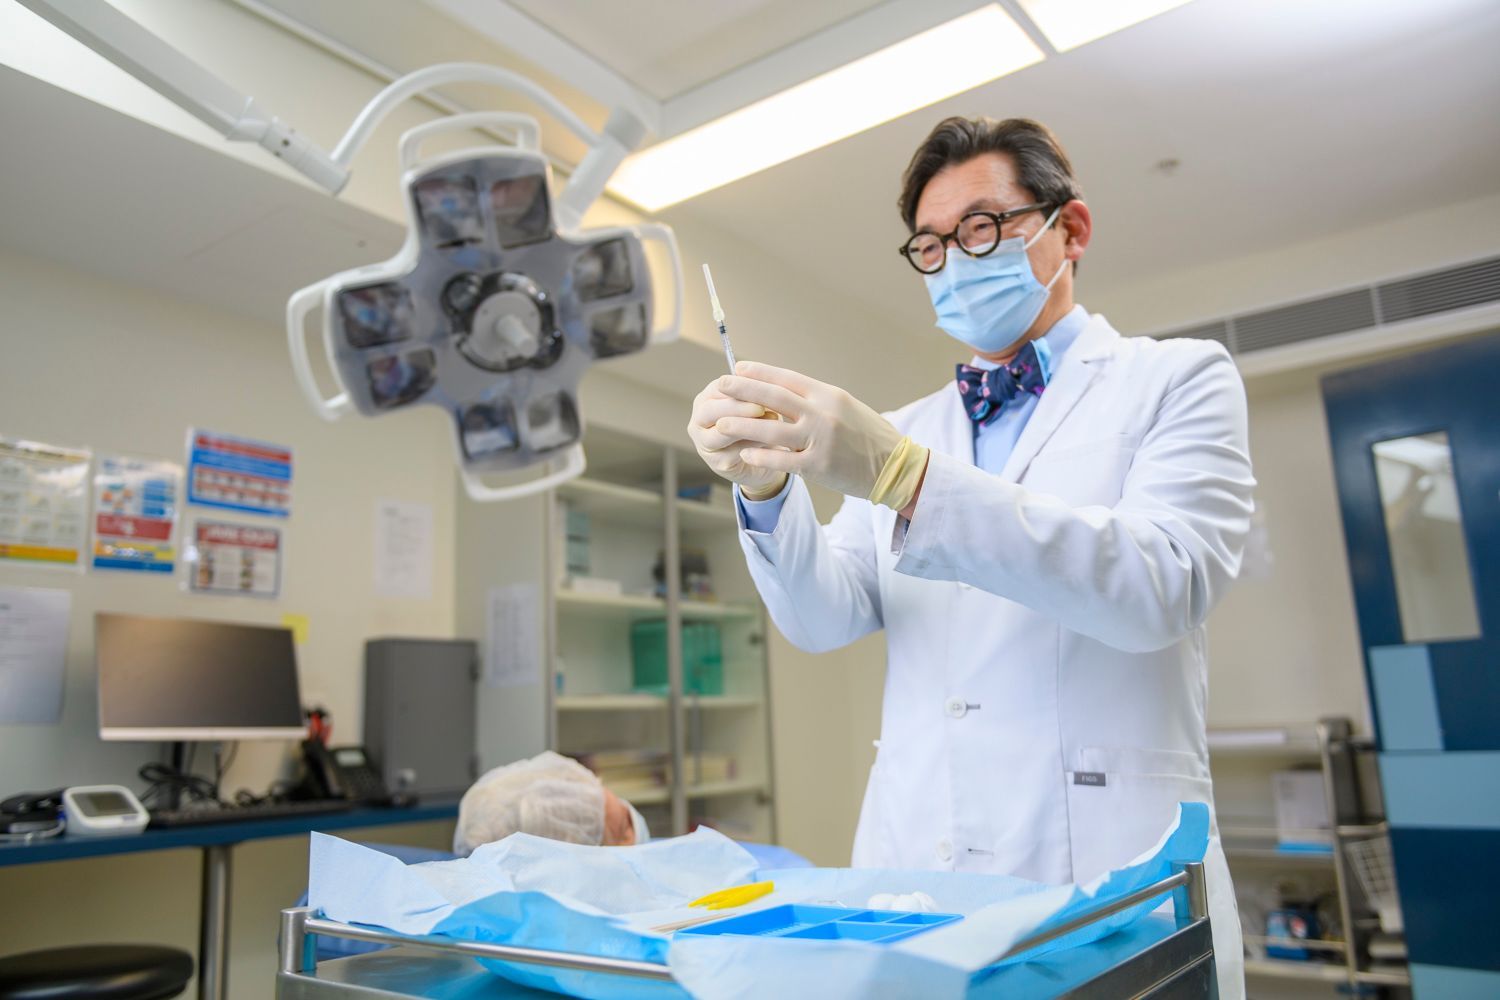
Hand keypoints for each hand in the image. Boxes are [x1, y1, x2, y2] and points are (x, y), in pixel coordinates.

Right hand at [686, 376, 789, 497]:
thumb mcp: (756, 403)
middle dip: (736, 407)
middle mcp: (698, 421)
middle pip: (709, 411)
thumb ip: (755, 394)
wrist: (762, 456)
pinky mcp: (717, 463)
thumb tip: (762, 386)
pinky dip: (752, 444)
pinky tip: (769, 440)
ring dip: (745, 427)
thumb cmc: (758, 421)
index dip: (739, 387)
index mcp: (706, 398)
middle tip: (761, 408)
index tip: (761, 387)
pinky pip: (733, 452)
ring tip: (771, 422)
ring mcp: (704, 443)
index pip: (717, 388)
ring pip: (719, 433)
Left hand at [711, 361, 903, 499]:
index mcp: (829, 396)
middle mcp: (822, 414)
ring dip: (744, 424)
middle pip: (775, 398)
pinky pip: (783, 460)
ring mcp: (820, 440)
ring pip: (772, 429)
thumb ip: (816, 400)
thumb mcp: (846, 407)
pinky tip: (744, 454)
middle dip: (744, 390)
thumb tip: (785, 390)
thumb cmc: (869, 436)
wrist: (895, 466)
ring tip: (721, 422)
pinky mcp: (819, 466)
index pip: (788, 378)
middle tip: (720, 384)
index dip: (761, 372)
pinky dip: (761, 456)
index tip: (739, 367)